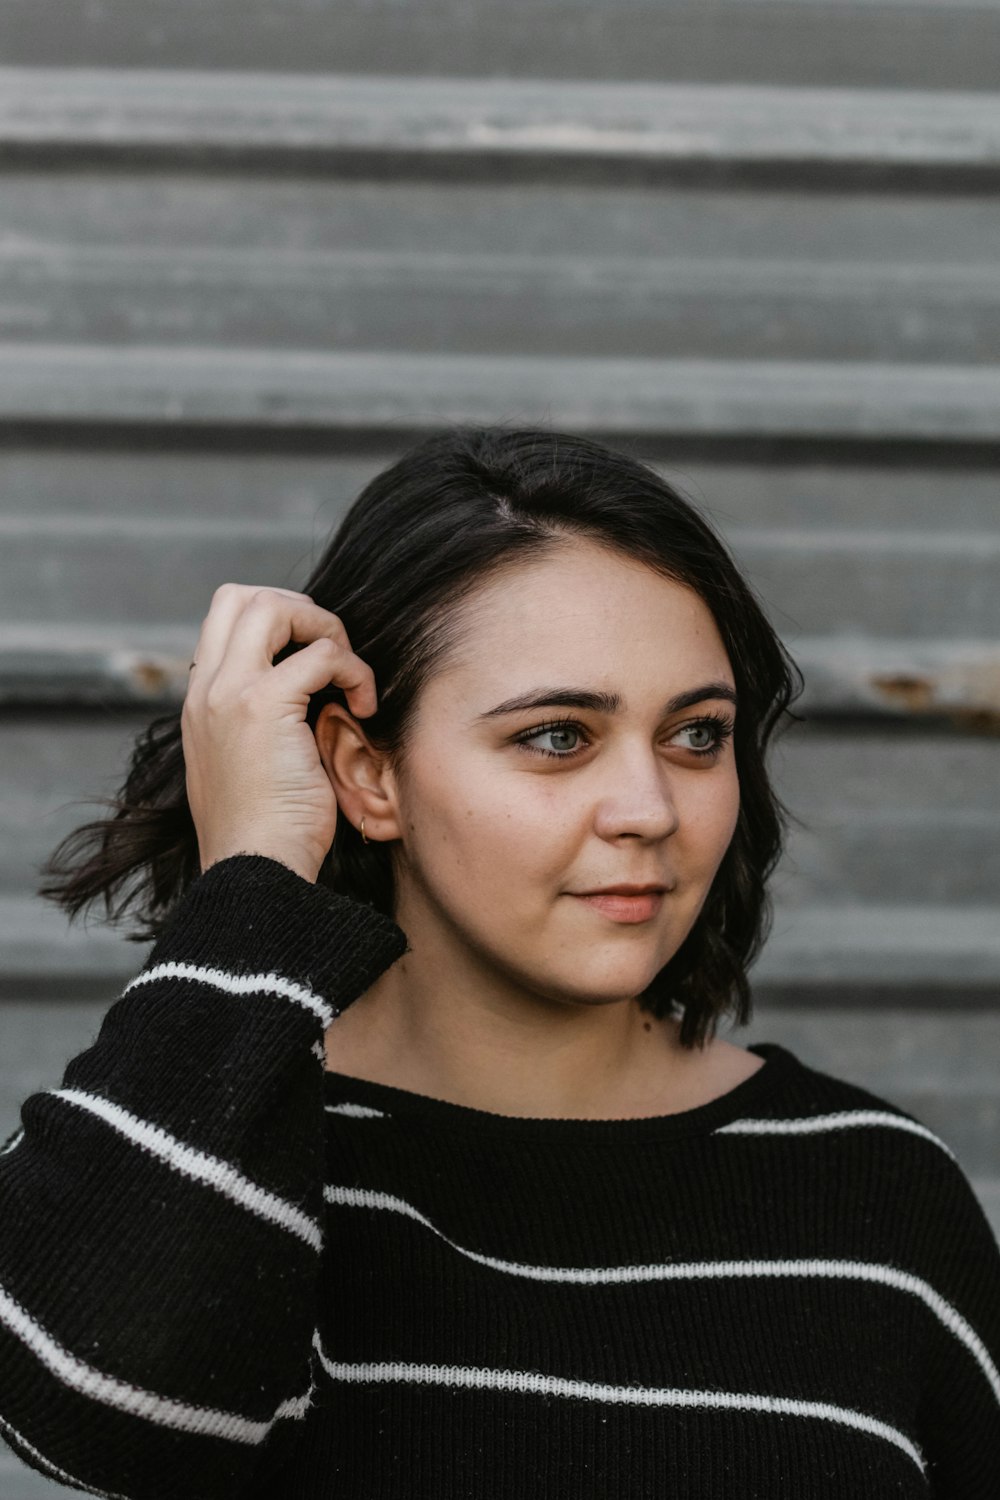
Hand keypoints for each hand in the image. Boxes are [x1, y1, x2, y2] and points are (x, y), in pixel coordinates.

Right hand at [180, 584, 376, 884]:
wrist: (254, 872)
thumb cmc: (266, 834)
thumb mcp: (251, 765)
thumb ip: (262, 723)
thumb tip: (310, 694)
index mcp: (199, 702)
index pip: (225, 619)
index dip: (277, 622)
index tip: (313, 663)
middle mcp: (207, 689)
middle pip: (242, 596)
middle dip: (300, 611)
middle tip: (334, 656)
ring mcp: (230, 693)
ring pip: (273, 607)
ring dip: (325, 630)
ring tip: (349, 678)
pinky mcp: (264, 706)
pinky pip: (321, 654)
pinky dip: (354, 672)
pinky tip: (362, 708)